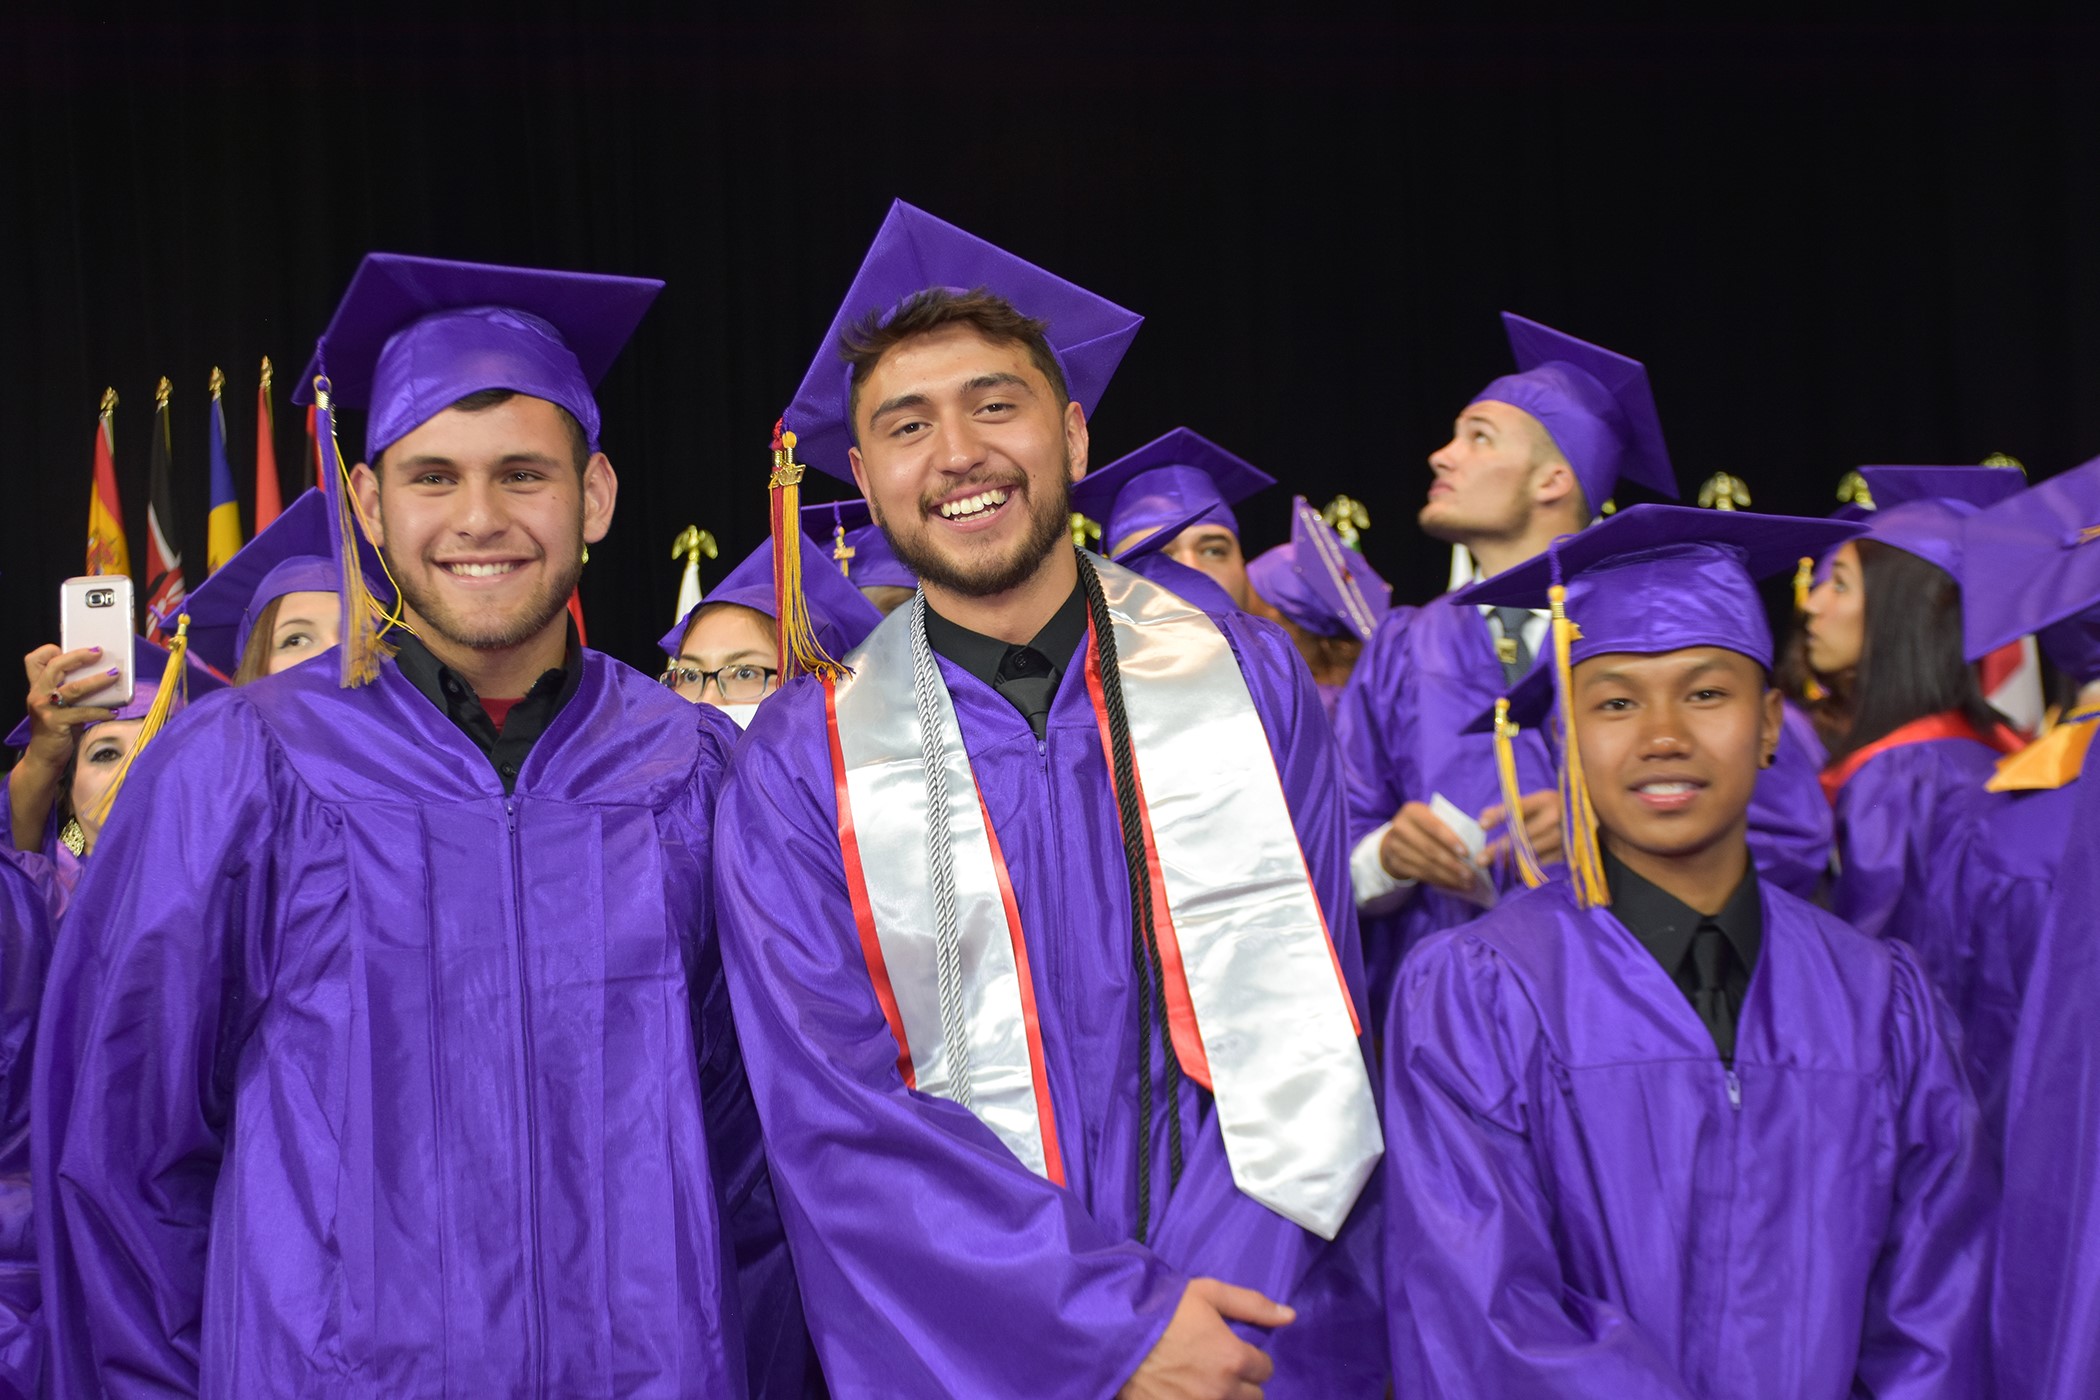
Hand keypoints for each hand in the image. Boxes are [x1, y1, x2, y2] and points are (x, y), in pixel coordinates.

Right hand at [12, 645, 118, 851]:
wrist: (45, 757)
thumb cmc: (58, 728)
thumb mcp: (60, 705)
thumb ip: (70, 689)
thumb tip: (103, 672)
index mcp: (37, 686)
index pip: (33, 660)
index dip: (50, 650)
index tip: (75, 648)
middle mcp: (37, 694)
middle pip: (55, 667)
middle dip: (78, 657)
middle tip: (99, 652)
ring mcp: (44, 708)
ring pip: (73, 688)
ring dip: (97, 681)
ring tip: (115, 676)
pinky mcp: (55, 723)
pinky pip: (82, 713)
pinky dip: (101, 711)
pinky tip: (114, 712)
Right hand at [1118, 1278, 1290, 1399]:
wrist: (1114, 1334)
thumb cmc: (1161, 1309)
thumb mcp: (1207, 1293)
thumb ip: (1252, 1305)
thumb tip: (1291, 1316)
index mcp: (1234, 1359)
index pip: (1265, 1369)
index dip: (1251, 1358)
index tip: (1232, 1349)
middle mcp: (1223, 1390)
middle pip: (1253, 1397)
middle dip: (1241, 1382)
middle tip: (1217, 1367)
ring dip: (1223, 1397)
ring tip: (1201, 1381)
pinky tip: (1186, 1392)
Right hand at [1379, 802, 1478, 893]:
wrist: (1397, 837)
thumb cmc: (1425, 827)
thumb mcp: (1433, 819)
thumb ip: (1449, 827)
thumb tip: (1474, 848)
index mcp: (1412, 811)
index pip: (1433, 826)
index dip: (1450, 840)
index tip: (1466, 853)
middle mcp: (1400, 827)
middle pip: (1430, 848)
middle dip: (1452, 863)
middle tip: (1470, 874)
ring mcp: (1395, 846)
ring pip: (1426, 864)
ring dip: (1448, 876)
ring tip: (1466, 882)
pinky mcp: (1396, 863)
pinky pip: (1421, 874)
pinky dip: (1440, 881)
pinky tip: (1453, 884)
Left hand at [1480, 789, 1563, 867]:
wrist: (1590, 815)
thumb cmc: (1554, 807)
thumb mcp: (1537, 800)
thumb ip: (1512, 808)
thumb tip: (1483, 818)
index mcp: (1545, 800)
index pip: (1517, 808)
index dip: (1499, 816)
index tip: (1481, 825)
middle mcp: (1554, 818)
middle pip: (1521, 836)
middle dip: (1498, 849)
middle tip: (1479, 860)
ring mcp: (1562, 837)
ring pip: (1529, 853)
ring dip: (1509, 862)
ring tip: (1494, 866)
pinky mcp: (1568, 853)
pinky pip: (1541, 865)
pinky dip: (1525, 870)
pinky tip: (1514, 873)